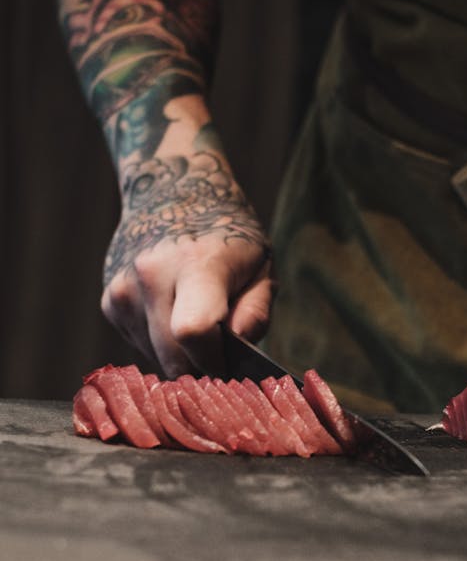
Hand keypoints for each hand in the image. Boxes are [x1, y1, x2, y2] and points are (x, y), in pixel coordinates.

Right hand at [101, 146, 272, 377]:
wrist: (172, 192)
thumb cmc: (228, 233)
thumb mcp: (261, 266)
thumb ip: (255, 313)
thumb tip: (238, 353)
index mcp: (195, 262)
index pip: (194, 332)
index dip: (215, 360)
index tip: (230, 364)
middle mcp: (151, 275)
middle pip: (173, 355)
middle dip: (201, 368)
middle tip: (223, 355)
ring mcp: (124, 290)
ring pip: (156, 356)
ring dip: (182, 356)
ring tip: (200, 325)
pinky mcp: (110, 303)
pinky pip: (141, 344)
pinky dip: (162, 343)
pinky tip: (176, 314)